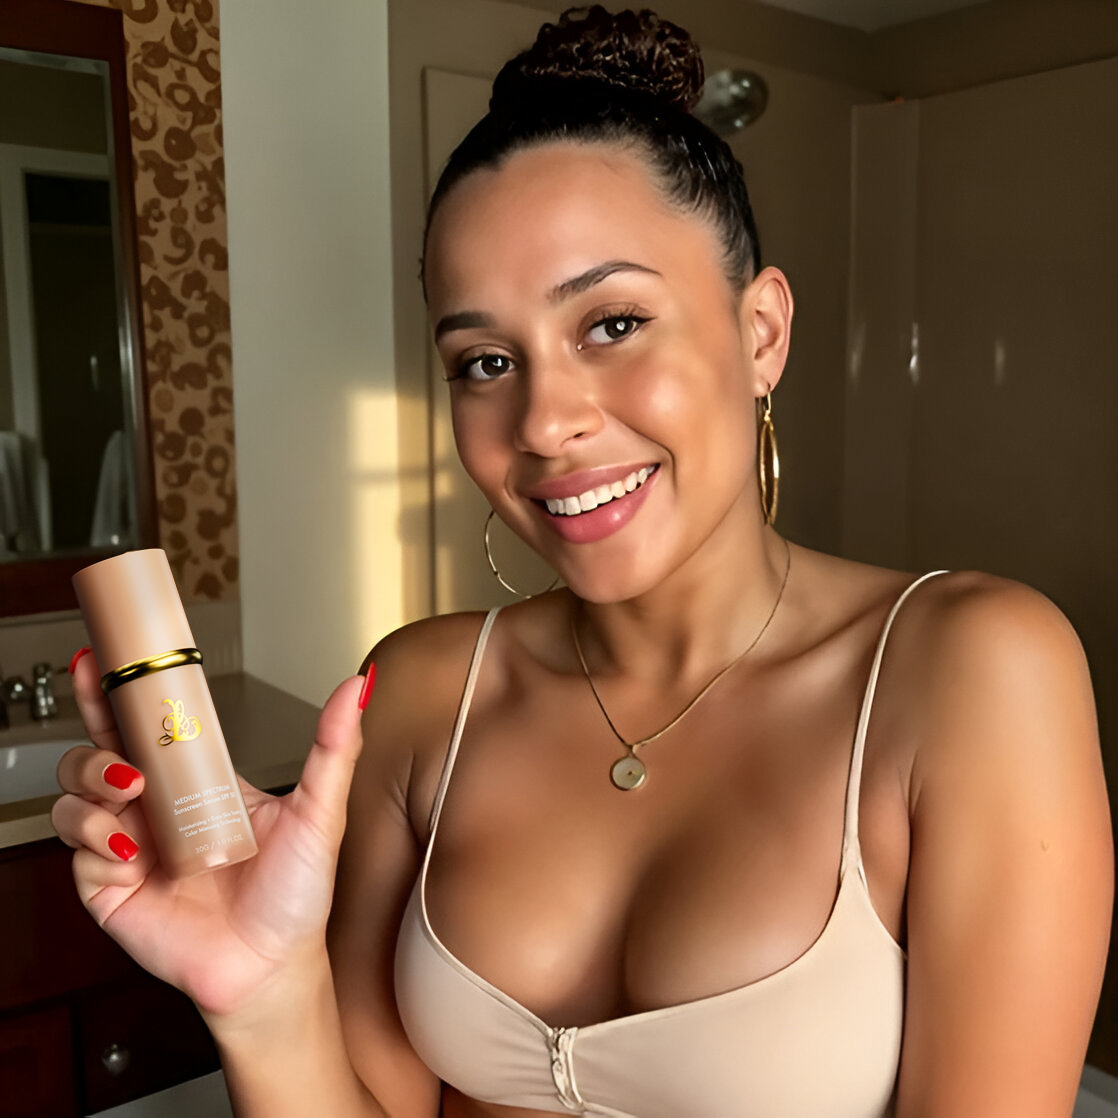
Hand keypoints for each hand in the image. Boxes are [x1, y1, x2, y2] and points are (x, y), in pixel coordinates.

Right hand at [52, 649, 371, 1019]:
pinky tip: (132, 852)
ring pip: (73, 796)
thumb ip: (334, 747)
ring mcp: (129, 846)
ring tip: (133, 797)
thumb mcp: (320, 812)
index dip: (117, 692)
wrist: (273, 967)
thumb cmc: (296, 894)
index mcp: (197, 780)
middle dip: (94, 734)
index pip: (148, 724)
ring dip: (92, 786)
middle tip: (125, 748)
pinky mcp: (109, 888)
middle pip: (96, 750)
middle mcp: (156, 807)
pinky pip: (77, 853)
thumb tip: (358, 686)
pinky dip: (96, 843)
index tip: (102, 660)